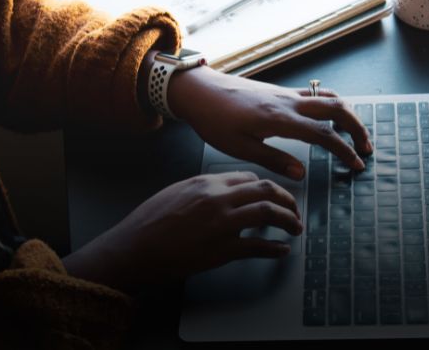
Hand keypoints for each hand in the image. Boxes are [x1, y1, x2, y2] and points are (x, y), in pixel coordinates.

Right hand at [63, 172, 301, 289]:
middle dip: (287, 199)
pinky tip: (282, 251)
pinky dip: (275, 249)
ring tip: (295, 228)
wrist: (133, 248)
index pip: (249, 177)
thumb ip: (203, 189)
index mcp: (206, 182)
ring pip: (269, 213)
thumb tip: (223, 193)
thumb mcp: (176, 192)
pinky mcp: (222, 250)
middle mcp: (218, 198)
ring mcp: (222, 224)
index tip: (273, 195)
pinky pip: (258, 247)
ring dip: (289, 220)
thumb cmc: (148, 222)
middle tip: (294, 210)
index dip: (266, 187)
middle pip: (266, 190)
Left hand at [167, 66, 371, 179]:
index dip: (344, 150)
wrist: (200, 91)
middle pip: (336, 108)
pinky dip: (331, 105)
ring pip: (328, 97)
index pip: (324, 134)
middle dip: (357, 127)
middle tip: (366, 148)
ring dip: (347, 114)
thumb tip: (302, 173)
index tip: (356, 165)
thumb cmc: (215, 121)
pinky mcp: (280, 91)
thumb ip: (274, 160)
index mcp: (280, 119)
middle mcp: (288, 102)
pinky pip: (315, 94)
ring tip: (354, 133)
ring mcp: (286, 94)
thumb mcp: (240, 148)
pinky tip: (330, 118)